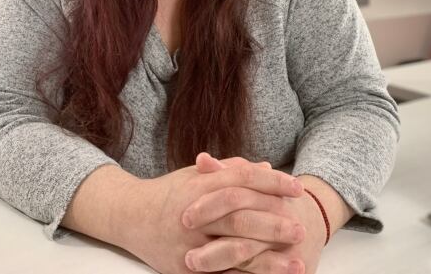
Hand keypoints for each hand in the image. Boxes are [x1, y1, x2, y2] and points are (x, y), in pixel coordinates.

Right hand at [122, 156, 304, 273]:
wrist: (129, 215)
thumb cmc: (169, 193)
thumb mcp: (197, 175)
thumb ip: (231, 170)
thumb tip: (267, 167)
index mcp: (200, 184)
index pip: (242, 179)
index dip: (272, 183)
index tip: (297, 188)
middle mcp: (195, 213)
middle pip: (240, 216)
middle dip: (273, 224)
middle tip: (301, 228)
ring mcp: (189, 243)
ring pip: (233, 250)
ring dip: (268, 260)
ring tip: (296, 263)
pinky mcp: (185, 267)